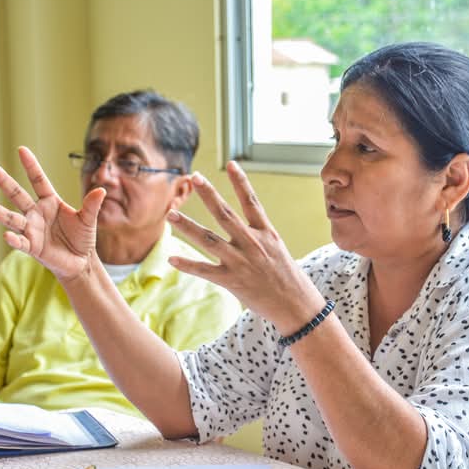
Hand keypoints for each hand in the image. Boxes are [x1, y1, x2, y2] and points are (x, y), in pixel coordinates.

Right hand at [0, 146, 105, 281]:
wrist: (81, 261)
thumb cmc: (82, 237)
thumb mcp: (88, 219)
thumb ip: (92, 205)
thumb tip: (101, 190)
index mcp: (50, 202)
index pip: (39, 181)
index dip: (31, 166)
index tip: (21, 150)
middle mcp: (37, 213)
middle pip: (18, 195)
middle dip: (4, 181)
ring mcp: (32, 229)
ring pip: (12, 218)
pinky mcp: (32, 246)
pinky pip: (20, 242)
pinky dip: (14, 239)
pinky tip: (6, 235)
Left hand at [167, 161, 325, 332]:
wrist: (296, 305)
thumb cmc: (288, 277)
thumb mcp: (277, 249)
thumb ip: (259, 236)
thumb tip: (245, 225)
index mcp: (266, 233)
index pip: (252, 202)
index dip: (241, 182)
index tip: (231, 163)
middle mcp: (252, 243)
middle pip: (226, 214)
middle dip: (209, 195)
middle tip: (195, 177)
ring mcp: (241, 261)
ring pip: (209, 240)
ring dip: (188, 226)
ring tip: (171, 214)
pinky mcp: (232, 281)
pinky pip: (205, 270)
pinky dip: (187, 264)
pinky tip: (171, 258)